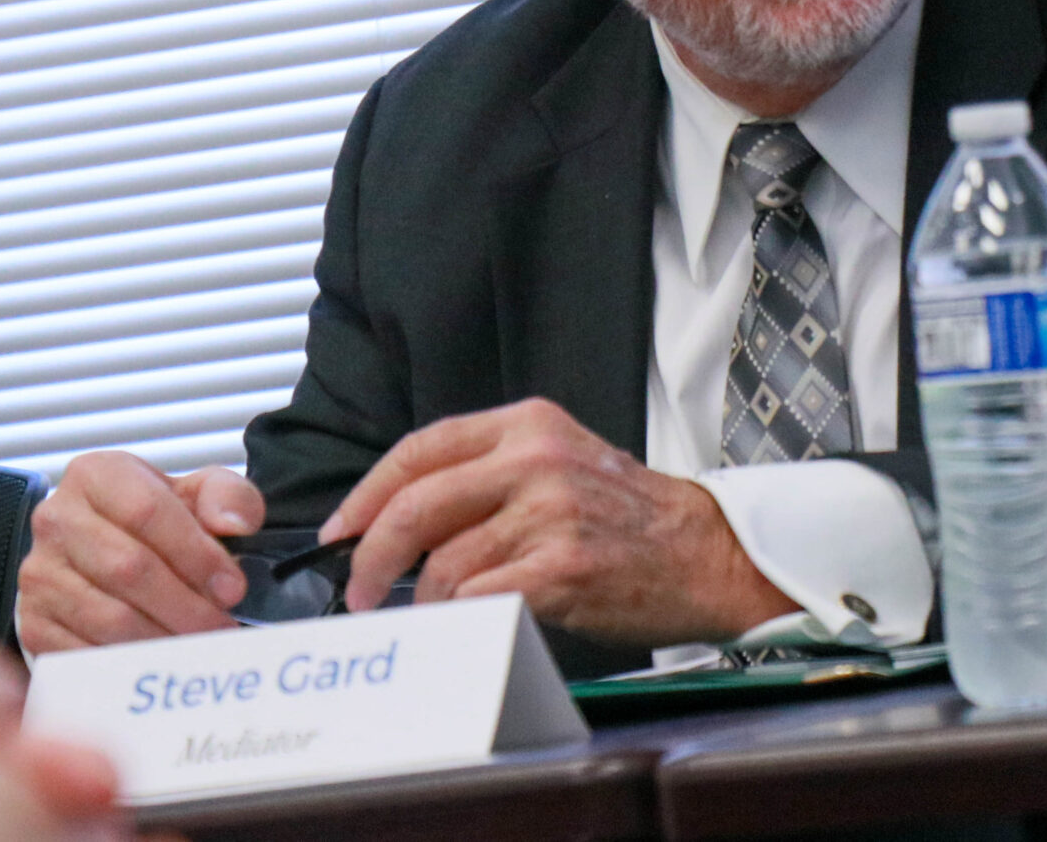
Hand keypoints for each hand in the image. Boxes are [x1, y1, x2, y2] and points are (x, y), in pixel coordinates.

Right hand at [16, 450, 265, 652]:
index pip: (148, 511)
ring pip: (107, 616)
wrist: (102, 550)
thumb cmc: (153, 523)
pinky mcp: (33, 622)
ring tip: (197, 648)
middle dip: (185, 605)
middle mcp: (57, 519)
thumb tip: (236, 524)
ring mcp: (39, 574)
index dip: (196, 554)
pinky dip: (126, 666)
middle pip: (128, 568)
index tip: (231, 587)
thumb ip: (227, 496)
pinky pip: (82, 653)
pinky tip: (158, 664)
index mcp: (97, 475)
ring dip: (162, 640)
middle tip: (220, 627)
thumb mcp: (196, 494)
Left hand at [320, 396, 795, 645]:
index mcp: (529, 424)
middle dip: (369, 555)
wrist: (706, 552)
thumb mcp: (561, 462)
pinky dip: (459, 617)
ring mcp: (550, 513)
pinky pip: (479, 597)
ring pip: (443, 561)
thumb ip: (489, 473)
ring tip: (430, 612)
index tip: (341, 530)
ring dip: (422, 599)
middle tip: (357, 589)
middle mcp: (536, 459)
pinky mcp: (562, 569)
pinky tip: (465, 622)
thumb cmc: (628, 517)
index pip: (420, 448)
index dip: (367, 493)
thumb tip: (402, 517)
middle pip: (417, 504)